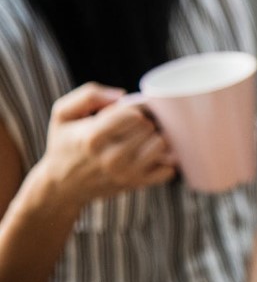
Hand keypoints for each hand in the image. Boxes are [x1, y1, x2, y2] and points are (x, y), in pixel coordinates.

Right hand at [34, 83, 176, 212]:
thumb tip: (122, 95)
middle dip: (144, 121)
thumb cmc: (65, 144)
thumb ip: (89, 95)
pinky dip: (164, 160)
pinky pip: (168, 168)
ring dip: (155, 137)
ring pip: (161, 144)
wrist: (62, 186)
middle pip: (149, 127)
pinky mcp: (137, 184)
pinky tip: (149, 155)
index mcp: (93, 137)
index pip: (134, 114)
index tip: (128, 111)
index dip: (134, 107)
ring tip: (142, 138)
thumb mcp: (63, 113)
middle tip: (134, 125)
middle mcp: (112, 158)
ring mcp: (127, 173)